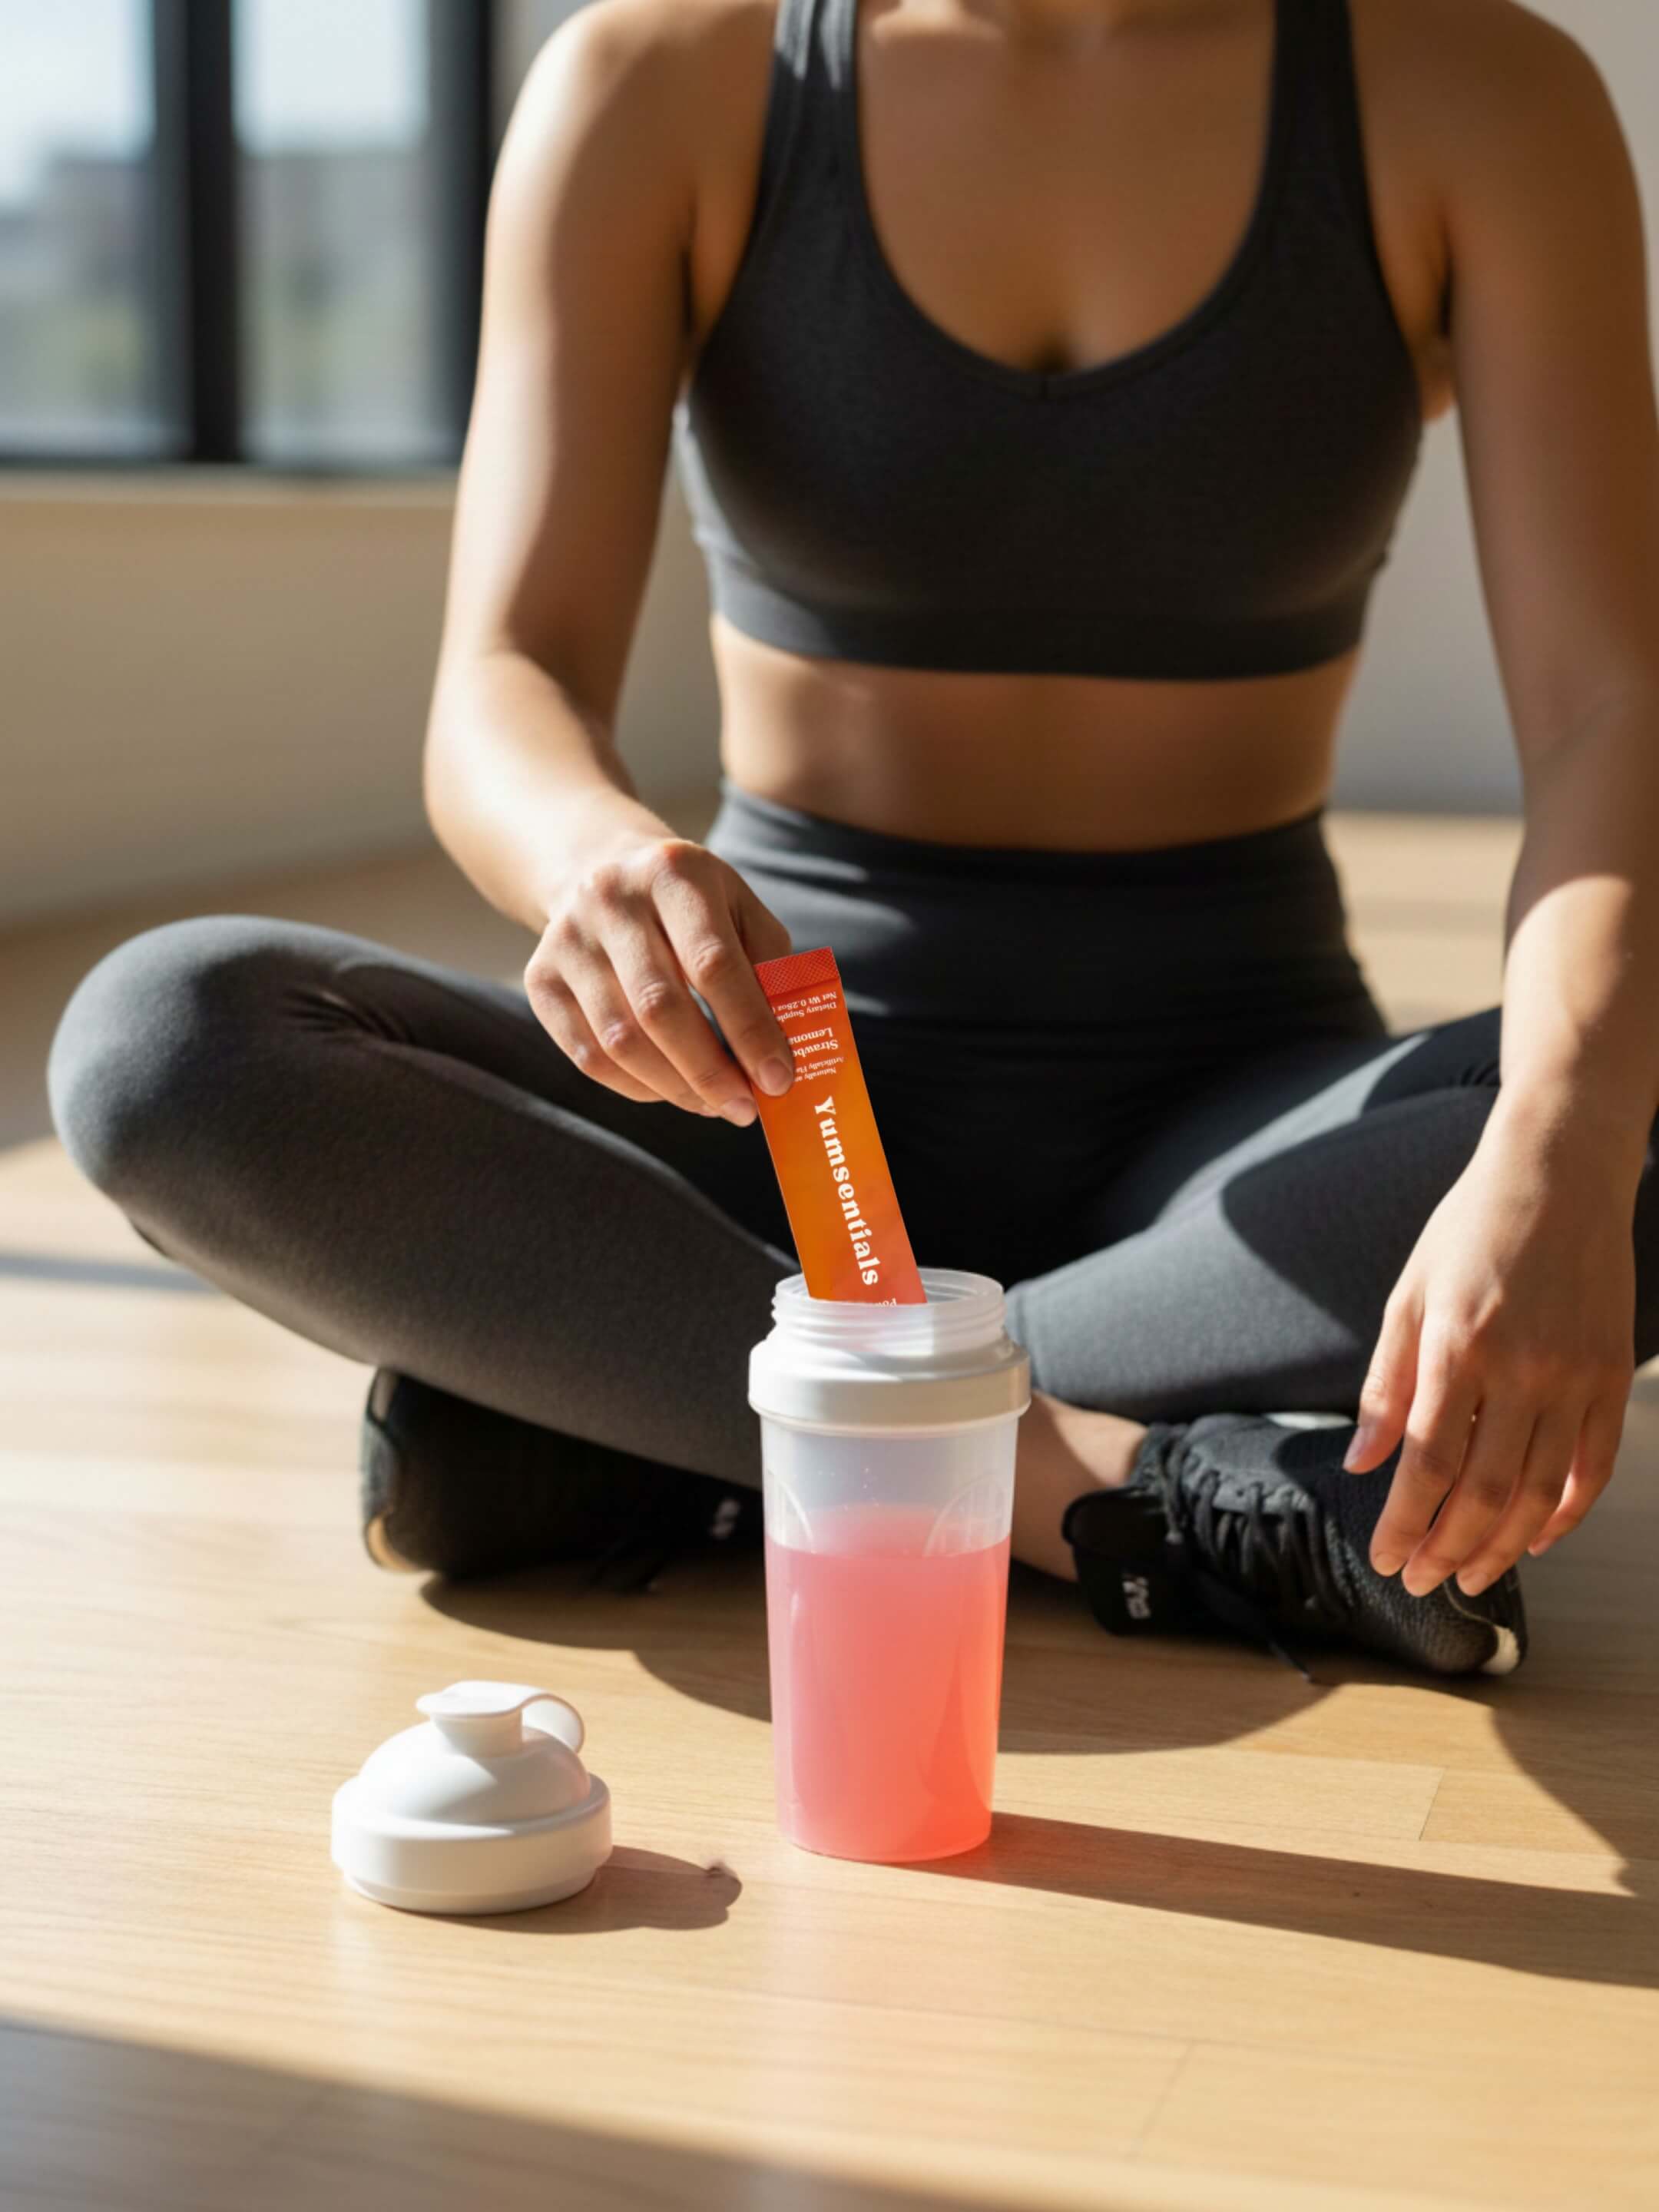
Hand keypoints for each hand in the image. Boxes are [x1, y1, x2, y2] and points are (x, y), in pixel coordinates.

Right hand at [527, 824, 794, 1121]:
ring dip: (674, 1088)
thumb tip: (783, 1051)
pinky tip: (670, 1090)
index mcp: (674, 873)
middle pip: (659, 1007)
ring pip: (620, 1040)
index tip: (777, 1079)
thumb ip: (768, 969)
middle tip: (744, 1108)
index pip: (713, 963)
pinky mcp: (539, 978)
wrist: (599, 869)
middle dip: (709, 1071)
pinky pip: (588, 1056)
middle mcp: (611, 899)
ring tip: (712, 1104)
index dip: (749, 1029)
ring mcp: (568, 940)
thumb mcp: (740, 909)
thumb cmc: (690, 904)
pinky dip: (636, 1087)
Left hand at [1343, 1128, 1636, 1595]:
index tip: (1385, 1560)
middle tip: (1421, 1582)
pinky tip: (1537, 1537)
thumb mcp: (1409, 1296)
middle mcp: (1521, 1367)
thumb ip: (1387, 1385)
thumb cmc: (1469, 1230)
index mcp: (1457, 1346)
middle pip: (1484, 1490)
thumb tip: (1363, 1464)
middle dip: (1448, 1549)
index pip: (1426, 1463)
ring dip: (1503, 1545)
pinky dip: (1567, 1511)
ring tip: (1470, 1575)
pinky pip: (1594, 1465)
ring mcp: (1575, 1374)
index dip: (1405, 1523)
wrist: (1559, 1174)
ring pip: (1541, 1491)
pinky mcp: (1612, 1374)